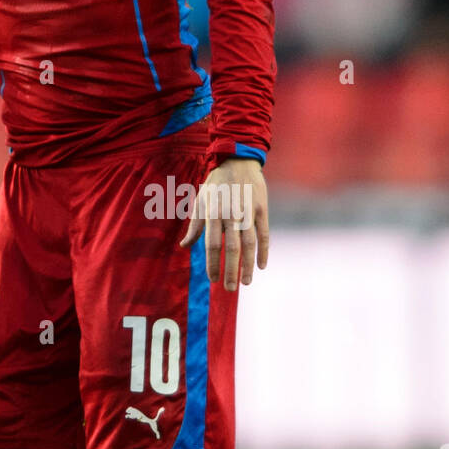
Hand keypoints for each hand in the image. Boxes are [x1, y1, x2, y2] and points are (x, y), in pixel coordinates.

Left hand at [179, 158, 269, 290]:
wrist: (238, 160)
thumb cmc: (216, 184)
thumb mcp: (201, 201)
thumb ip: (195, 226)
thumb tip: (184, 246)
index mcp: (213, 213)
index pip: (212, 244)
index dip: (213, 263)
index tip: (213, 280)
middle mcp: (231, 213)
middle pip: (232, 248)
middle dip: (231, 270)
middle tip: (229, 289)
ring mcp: (248, 211)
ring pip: (250, 244)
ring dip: (248, 265)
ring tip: (246, 282)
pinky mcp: (262, 209)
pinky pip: (264, 234)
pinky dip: (264, 251)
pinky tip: (261, 266)